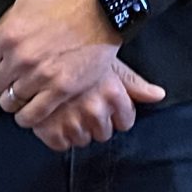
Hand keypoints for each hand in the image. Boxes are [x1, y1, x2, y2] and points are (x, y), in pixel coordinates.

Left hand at [0, 0, 151, 128]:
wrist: (107, 6)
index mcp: (8, 32)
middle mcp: (21, 57)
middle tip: (10, 75)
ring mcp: (42, 76)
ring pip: (10, 102)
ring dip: (14, 98)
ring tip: (22, 90)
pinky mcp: (62, 89)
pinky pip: (33, 115)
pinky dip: (29, 115)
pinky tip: (32, 107)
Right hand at [30, 61, 167, 150]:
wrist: (32, 46)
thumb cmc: (73, 49)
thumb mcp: (106, 61)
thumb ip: (133, 83)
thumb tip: (159, 95)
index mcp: (112, 92)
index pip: (125, 122)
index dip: (114, 114)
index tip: (101, 103)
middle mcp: (95, 108)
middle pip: (103, 133)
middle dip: (93, 121)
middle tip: (80, 103)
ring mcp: (71, 119)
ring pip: (82, 140)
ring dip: (74, 128)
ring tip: (65, 108)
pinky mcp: (48, 128)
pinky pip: (59, 145)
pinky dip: (55, 135)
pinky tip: (52, 116)